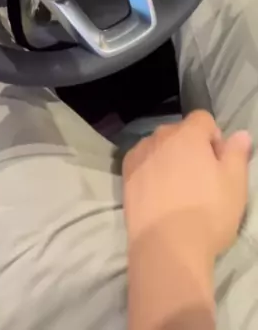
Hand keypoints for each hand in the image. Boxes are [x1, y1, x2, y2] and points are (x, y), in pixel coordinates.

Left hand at [123, 111, 250, 263]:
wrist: (166, 246)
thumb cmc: (208, 214)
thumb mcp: (235, 185)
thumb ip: (237, 154)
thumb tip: (240, 133)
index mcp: (188, 135)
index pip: (203, 118)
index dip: (214, 137)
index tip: (218, 163)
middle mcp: (160, 137)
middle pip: (179, 132)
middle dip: (191, 147)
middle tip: (200, 179)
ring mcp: (140, 154)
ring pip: (159, 146)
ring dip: (169, 158)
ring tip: (178, 190)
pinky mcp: (126, 174)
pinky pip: (143, 161)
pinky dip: (151, 169)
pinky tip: (158, 194)